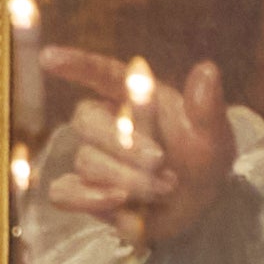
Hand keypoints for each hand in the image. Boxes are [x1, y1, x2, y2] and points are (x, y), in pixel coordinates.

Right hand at [37, 46, 236, 253]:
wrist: (198, 205)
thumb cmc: (203, 160)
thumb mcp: (214, 136)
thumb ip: (207, 107)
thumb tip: (207, 71)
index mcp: (132, 97)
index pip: (99, 73)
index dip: (75, 64)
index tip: (49, 58)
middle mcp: (107, 123)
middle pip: (86, 120)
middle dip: (122, 144)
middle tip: (160, 162)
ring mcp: (93, 158)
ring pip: (86, 161)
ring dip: (127, 179)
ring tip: (164, 189)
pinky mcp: (86, 192)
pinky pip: (63, 192)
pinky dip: (87, 199)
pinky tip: (117, 203)